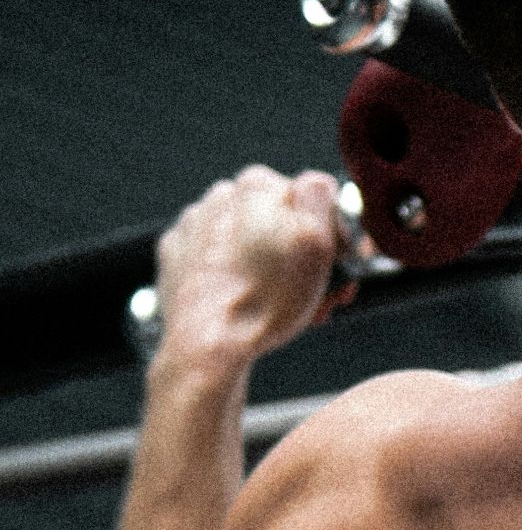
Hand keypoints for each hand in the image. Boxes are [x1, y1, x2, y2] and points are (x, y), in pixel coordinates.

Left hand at [154, 166, 354, 365]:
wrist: (206, 346)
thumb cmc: (262, 302)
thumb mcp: (317, 242)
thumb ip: (321, 194)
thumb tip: (317, 183)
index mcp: (256, 186)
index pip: (311, 199)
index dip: (331, 235)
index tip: (336, 263)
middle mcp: (220, 198)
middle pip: (278, 220)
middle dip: (301, 253)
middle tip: (317, 289)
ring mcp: (194, 227)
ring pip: (249, 240)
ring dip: (271, 265)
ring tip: (284, 301)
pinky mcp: (177, 256)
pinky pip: (218, 258)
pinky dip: (236, 275)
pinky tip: (249, 298)